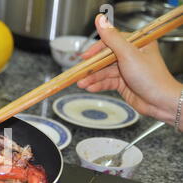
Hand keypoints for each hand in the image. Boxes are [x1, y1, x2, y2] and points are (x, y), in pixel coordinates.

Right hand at [77, 15, 182, 129]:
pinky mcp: (123, 83)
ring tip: (82, 84)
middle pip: (105, 58)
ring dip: (92, 78)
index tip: (85, 56)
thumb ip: (112, 38)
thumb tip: (100, 20)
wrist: (160, 102)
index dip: (96, 49)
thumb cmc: (151, 78)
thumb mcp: (128, 54)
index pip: (111, 41)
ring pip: (104, 72)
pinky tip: (90, 88)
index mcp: (137, 44)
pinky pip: (106, 82)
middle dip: (92, 67)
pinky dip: (97, 85)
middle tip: (80, 72)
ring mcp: (127, 70)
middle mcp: (131, 56)